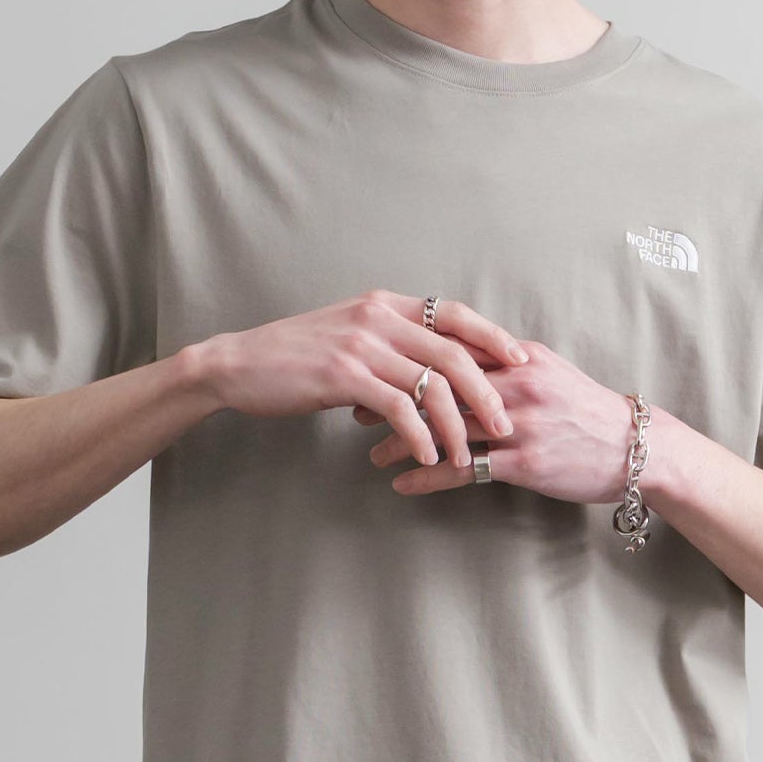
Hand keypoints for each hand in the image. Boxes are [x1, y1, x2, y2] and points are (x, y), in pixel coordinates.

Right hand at [199, 288, 528, 467]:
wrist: (240, 365)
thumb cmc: (295, 357)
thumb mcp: (349, 335)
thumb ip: (389, 341)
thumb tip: (431, 365)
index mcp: (385, 304)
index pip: (454, 313)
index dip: (492, 336)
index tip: (522, 359)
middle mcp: (379, 317)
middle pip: (453, 352)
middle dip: (487, 392)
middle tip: (506, 425)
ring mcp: (361, 344)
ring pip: (431, 385)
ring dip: (455, 426)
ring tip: (466, 456)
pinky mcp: (343, 375)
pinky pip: (399, 408)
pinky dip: (420, 436)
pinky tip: (428, 458)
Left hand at [356, 339, 637, 502]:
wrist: (636, 448)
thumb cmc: (588, 411)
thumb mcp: (549, 373)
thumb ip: (504, 363)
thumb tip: (458, 356)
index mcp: (518, 358)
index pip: (451, 350)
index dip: (407, 359)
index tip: (373, 369)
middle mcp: (516, 385)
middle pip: (439, 385)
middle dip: (392, 398)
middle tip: (356, 410)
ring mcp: (520, 424)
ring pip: (446, 427)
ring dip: (402, 442)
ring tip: (372, 455)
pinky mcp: (526, 462)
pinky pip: (465, 469)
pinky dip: (428, 477)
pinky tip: (402, 485)